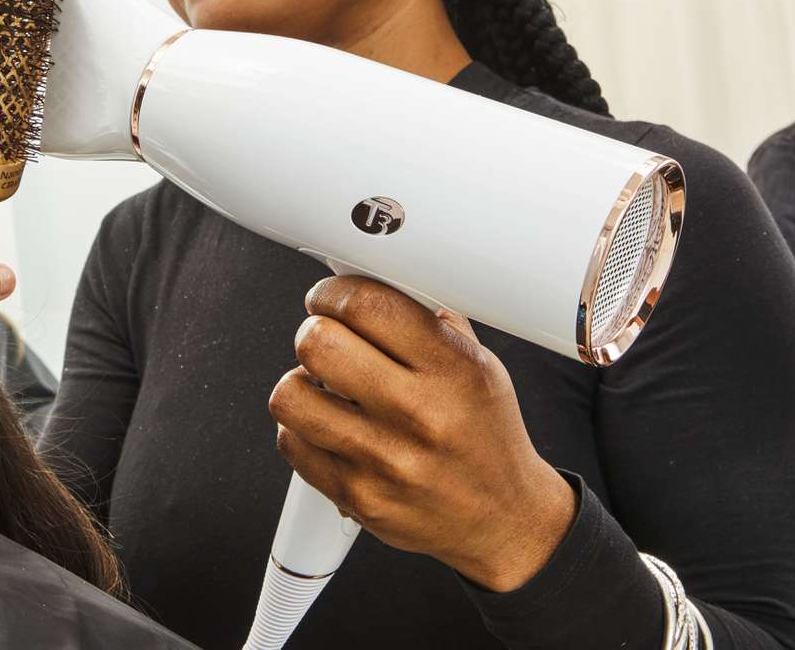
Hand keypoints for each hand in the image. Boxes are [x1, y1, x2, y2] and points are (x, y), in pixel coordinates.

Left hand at [269, 276, 576, 591]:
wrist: (503, 520)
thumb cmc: (485, 435)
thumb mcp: (479, 366)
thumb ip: (429, 319)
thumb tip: (371, 275)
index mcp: (454, 369)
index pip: (369, 305)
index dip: (335, 291)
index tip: (330, 296)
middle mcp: (420, 414)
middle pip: (318, 343)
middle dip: (314, 330)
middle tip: (326, 337)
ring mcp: (385, 460)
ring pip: (290, 394)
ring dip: (299, 382)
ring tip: (323, 387)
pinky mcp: (358, 497)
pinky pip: (292, 442)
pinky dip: (301, 429)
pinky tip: (329, 427)